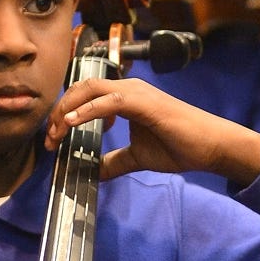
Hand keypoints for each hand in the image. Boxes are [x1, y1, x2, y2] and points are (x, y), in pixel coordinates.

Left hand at [45, 75, 259, 184]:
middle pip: (81, 88)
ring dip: (68, 111)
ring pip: (90, 90)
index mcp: (125, 97)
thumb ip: (115, 161)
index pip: (84, 96)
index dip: (64, 114)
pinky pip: (109, 101)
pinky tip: (73, 124)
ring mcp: (136, 93)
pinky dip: (88, 111)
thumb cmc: (180, 146)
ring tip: (56, 134)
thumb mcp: (138, 157)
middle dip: (59, 112)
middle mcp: (128, 89)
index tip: (53, 139)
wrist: (210, 146)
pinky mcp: (144, 103)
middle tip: (49, 139)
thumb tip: (95, 172)